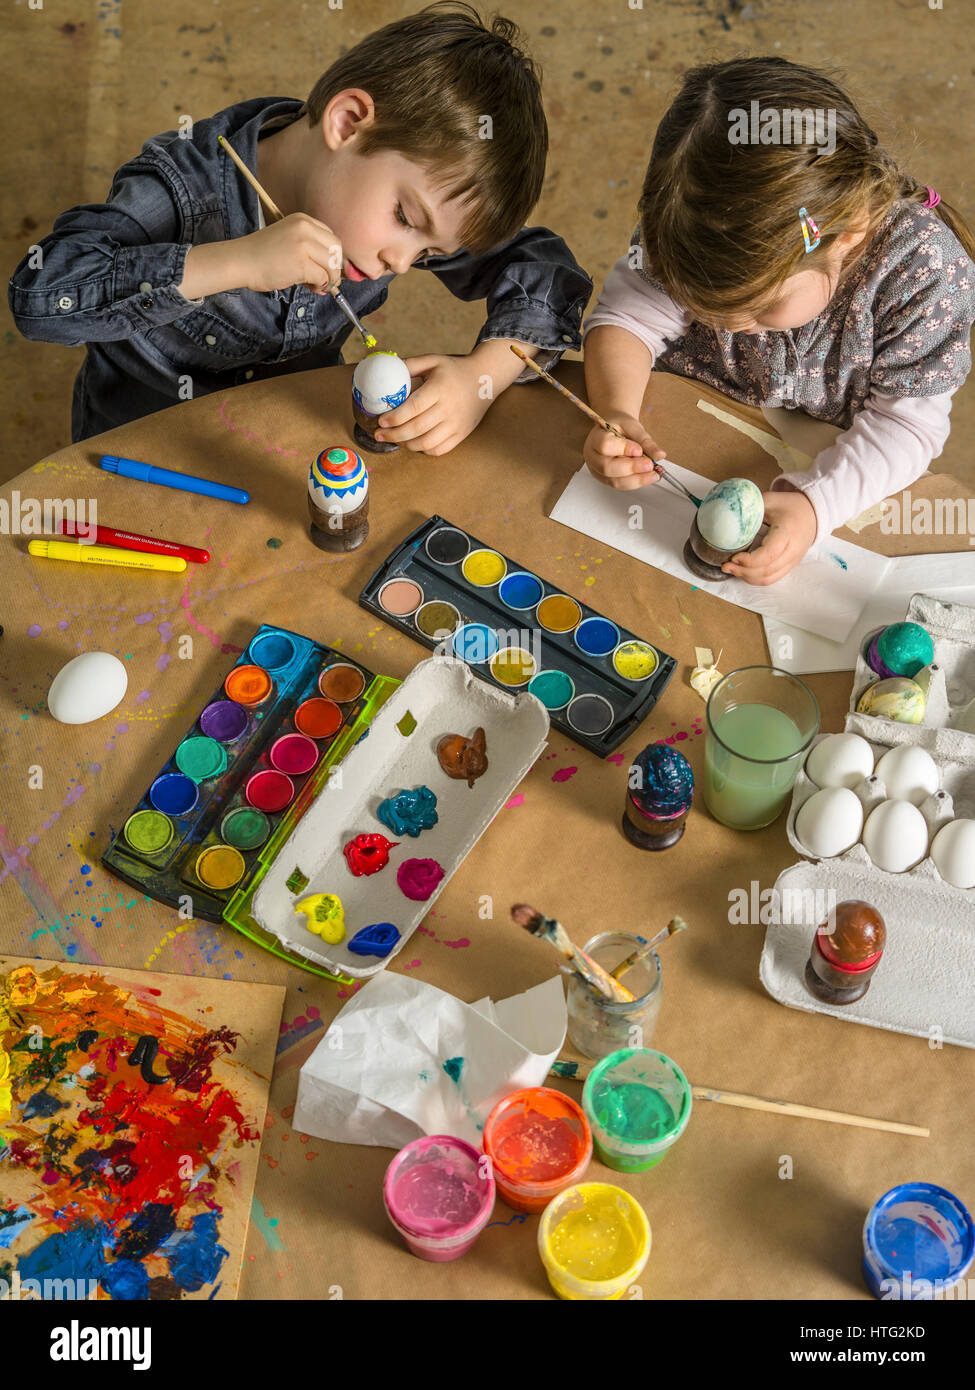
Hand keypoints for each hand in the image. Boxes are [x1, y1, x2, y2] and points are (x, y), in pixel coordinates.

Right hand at [234, 212, 343, 293]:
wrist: (240, 261)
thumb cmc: (262, 256)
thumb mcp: (289, 240)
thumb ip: (310, 249)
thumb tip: (334, 270)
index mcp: (303, 220)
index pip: (331, 237)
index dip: (333, 256)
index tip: (328, 269)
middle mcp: (305, 228)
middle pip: (336, 249)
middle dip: (335, 268)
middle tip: (326, 280)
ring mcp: (303, 244)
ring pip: (332, 264)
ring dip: (329, 279)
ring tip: (317, 285)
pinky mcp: (301, 263)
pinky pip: (323, 277)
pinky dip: (320, 286)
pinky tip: (310, 287)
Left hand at [374, 355, 491, 454]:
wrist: (485, 379)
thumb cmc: (455, 370)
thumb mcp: (434, 360)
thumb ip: (410, 364)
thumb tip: (387, 368)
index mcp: (439, 389)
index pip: (413, 408)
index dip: (394, 417)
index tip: (381, 421)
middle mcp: (449, 408)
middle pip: (416, 429)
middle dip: (394, 434)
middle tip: (379, 434)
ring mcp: (456, 424)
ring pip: (426, 443)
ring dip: (406, 444)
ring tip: (394, 439)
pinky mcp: (461, 435)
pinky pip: (439, 450)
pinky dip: (423, 449)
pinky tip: (413, 442)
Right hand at [582, 413, 666, 490]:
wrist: (614, 429)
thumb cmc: (620, 426)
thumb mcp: (633, 427)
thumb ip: (645, 441)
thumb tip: (659, 454)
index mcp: (595, 438)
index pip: (605, 446)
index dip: (623, 449)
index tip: (639, 450)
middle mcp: (592, 456)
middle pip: (607, 467)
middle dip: (631, 468)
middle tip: (649, 465)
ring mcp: (597, 470)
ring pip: (613, 481)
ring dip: (636, 479)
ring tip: (653, 474)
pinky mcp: (605, 479)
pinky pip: (619, 485)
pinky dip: (635, 482)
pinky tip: (647, 477)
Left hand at [722, 489, 817, 585]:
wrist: (812, 513)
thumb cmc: (790, 506)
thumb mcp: (770, 500)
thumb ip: (750, 507)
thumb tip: (727, 515)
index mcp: (787, 533)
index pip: (768, 555)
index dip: (749, 560)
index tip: (733, 556)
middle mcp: (792, 551)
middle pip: (766, 571)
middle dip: (743, 571)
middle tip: (725, 565)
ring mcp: (792, 561)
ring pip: (768, 578)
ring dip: (747, 577)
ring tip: (731, 570)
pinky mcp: (789, 566)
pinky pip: (772, 578)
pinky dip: (755, 579)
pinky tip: (743, 572)